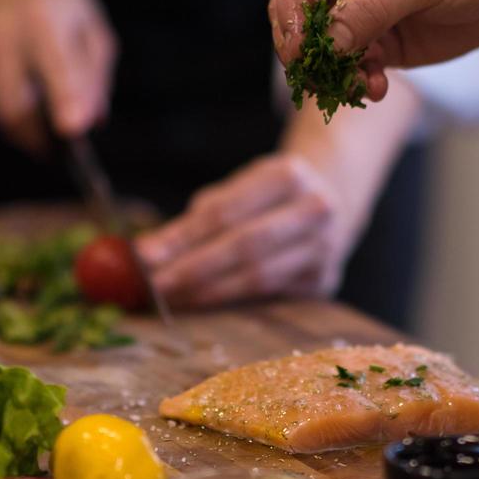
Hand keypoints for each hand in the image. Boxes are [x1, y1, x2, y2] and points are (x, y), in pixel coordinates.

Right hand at [0, 0, 115, 149]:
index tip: (73, 129)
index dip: (66, 99)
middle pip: (15, 103)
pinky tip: (25, 100)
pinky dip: (12, 115)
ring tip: (45, 129)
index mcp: (45, 18)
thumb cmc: (57, 3)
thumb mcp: (89, 25)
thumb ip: (95, 74)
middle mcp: (5, 33)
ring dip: (26, 131)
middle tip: (58, 151)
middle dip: (38, 137)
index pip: (57, 66)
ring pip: (0, 111)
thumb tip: (93, 120)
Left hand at [136, 154, 354, 308]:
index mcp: (288, 174)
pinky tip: (204, 303)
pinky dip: (232, 301)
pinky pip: (269, 295)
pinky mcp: (323, 280)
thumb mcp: (240, 187)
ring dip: (209, 292)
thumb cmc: (270, 195)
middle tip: (155, 286)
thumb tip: (150, 253)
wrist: (334, 198)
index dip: (182, 236)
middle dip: (193, 270)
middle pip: (244, 246)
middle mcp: (315, 210)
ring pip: (257, 277)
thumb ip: (200, 217)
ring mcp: (325, 248)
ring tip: (173, 299)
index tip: (145, 255)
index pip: (225, 211)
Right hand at [271, 0, 478, 101]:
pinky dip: (357, 81)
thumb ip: (369, 8)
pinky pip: (349, 66)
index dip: (291, 10)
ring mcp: (354, 5)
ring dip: (333, 72)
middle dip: (307, 48)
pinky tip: (377, 88)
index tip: (301, 47)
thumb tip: (329, 43)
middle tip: (321, 77)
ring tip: (362, 85)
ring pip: (320, 47)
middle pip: (296, 13)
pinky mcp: (374, 38)